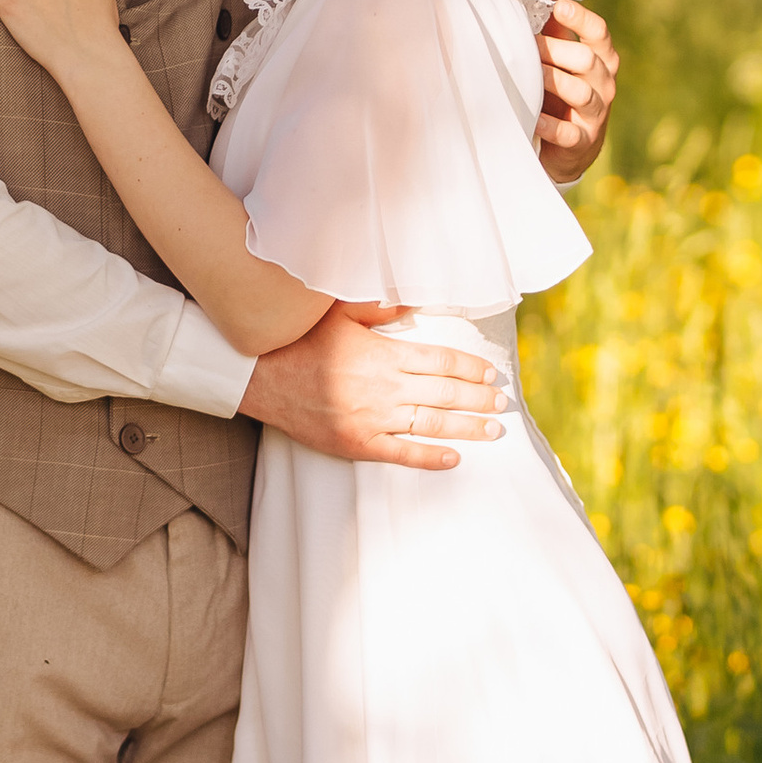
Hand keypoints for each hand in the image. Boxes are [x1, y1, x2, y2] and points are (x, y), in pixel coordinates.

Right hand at [239, 307, 505, 471]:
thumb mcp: (339, 314)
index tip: (489, 374)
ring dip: (467, 428)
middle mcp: (383, 388)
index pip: (440, 361)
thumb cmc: (299, 340)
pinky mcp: (356, 444)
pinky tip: (453, 458)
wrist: (260, 377)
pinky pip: (401, 454)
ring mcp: (371, 419)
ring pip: (430, 425)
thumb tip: (417, 304)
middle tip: (501, 403)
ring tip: (493, 430)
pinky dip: (430, 457)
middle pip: (444, 394)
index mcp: (383, 354)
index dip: (469, 369)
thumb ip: (380, 309)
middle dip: (478, 399)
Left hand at [536, 0, 617, 178]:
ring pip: (580, 92)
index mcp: (602, 59)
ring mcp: (596, 114)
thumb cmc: (563, 92)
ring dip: (551, 81)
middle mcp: (604, 84)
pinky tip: (533, 118)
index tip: (557, 6)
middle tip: (525, 44)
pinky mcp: (582, 141)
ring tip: (527, 75)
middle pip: (586, 59)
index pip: (598, 33)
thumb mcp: (563, 62)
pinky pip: (568, 132)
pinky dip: (549, 125)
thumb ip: (556, 33)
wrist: (572, 148)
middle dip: (554, 50)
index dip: (580, 18)